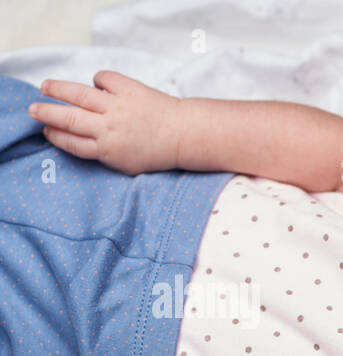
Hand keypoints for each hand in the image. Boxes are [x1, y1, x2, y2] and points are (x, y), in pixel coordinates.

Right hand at [27, 71, 183, 174]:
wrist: (183, 136)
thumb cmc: (157, 152)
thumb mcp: (127, 163)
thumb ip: (103, 152)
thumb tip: (78, 137)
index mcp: (108, 151)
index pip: (72, 143)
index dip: (56, 135)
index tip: (46, 130)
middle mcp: (108, 129)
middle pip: (68, 119)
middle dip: (47, 113)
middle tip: (33, 109)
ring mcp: (117, 107)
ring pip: (78, 95)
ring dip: (58, 89)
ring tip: (46, 87)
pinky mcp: (129, 89)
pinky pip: (104, 78)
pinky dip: (98, 79)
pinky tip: (98, 84)